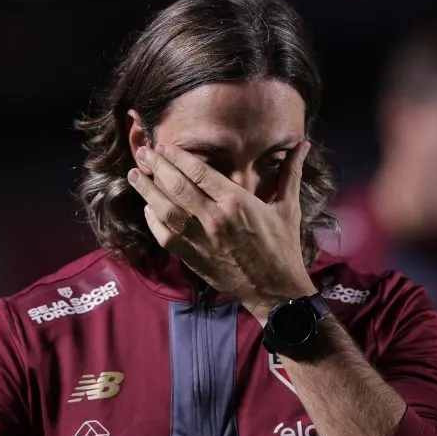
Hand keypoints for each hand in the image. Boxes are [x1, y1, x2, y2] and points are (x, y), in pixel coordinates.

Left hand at [128, 143, 315, 323]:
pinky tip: (148, 207)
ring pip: (165, 209)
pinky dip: (153, 220)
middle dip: (156, 167)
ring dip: (147, 191)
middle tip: (142, 153)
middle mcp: (214, 218)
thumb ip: (291, 173)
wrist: (276, 290)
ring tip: (134, 175)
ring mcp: (200, 239)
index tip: (163, 147)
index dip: (177, 157)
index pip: (199, 172)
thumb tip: (302, 145)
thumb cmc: (283, 247)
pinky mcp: (192, 257)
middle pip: (176, 186)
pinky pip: (165, 235)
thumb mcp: (288, 207)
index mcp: (237, 202)